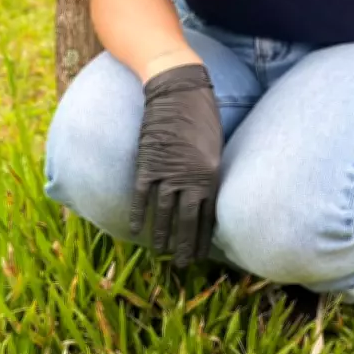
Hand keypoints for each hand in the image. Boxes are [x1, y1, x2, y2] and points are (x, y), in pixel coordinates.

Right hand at [131, 63, 222, 267]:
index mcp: (211, 175)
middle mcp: (191, 178)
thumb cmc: (203, 114)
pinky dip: (138, 213)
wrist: (179, 90)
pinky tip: (136, 229)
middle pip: (187, 220)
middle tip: (183, 264)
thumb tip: (208, 193)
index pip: (208, 215)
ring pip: (164, 212)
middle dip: (185, 245)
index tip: (202, 254)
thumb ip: (211, 171)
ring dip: (162, 234)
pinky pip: (141, 195)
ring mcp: (168, 172)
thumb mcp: (216, 146)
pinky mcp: (148, 163)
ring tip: (162, 252)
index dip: (204, 237)